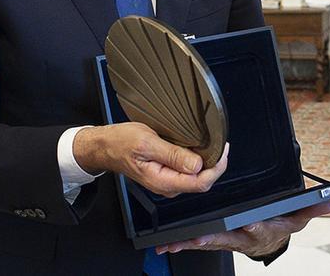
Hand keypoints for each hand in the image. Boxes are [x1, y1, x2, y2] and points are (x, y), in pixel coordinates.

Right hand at [72, 123, 227, 196]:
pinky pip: (188, 172)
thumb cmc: (122, 143)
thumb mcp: (147, 143)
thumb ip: (172, 155)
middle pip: (202, 181)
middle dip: (215, 165)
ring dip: (206, 163)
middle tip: (221, 144)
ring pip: (197, 177)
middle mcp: (167, 185)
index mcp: (162, 181)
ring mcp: (167, 181)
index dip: (216, 168)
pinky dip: (196, 161)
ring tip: (212, 145)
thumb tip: (196, 165)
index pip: (200, 183)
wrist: (106, 146)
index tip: (223, 149)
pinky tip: (198, 149)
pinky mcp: (167, 174)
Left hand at [156, 201, 329, 257]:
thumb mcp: (296, 219)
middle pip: (226, 238)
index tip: (250, 223)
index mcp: (261, 230)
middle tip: (198, 236)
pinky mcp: (213, 239)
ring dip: (190, 243)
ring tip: (174, 242)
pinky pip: (196, 241)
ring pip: (207, 241)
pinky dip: (182, 243)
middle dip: (212, 238)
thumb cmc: (278, 226)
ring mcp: (226, 239)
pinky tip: (167, 243)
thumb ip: (310, 210)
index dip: (255, 226)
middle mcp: (241, 238)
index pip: (259, 228)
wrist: (265, 243)